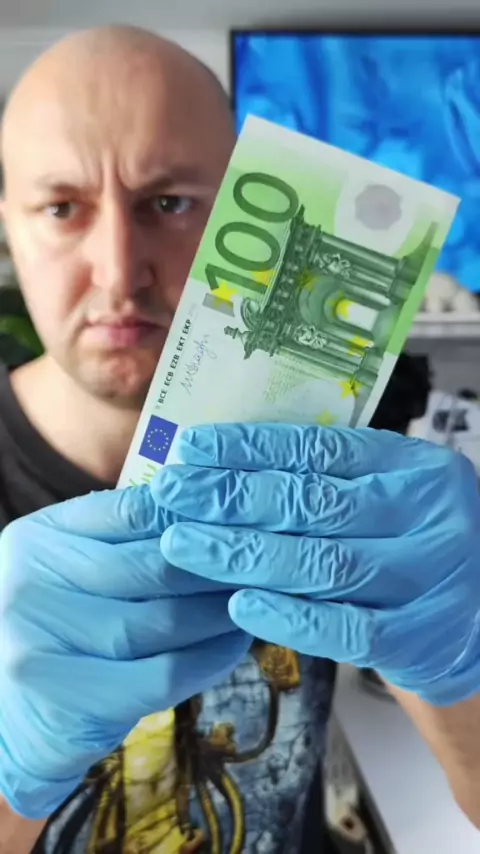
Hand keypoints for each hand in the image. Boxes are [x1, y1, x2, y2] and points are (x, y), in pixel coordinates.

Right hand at [0, 488, 249, 818]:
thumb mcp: (74, 568)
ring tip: (257, 602)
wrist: (9, 713)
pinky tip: (235, 646)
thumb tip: (216, 514)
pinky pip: (160, 674)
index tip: (243, 520)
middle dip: (217, 567)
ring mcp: (40, 642)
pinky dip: (209, 659)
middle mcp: (30, 582)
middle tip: (265, 563)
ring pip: (159, 620)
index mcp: (39, 537)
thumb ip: (125, 542)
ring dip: (220, 614)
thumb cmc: (60, 627)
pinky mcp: (65, 696)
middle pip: (151, 565)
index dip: (196, 515)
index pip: (132, 511)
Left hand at [158, 423, 479, 706]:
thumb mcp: (384, 494)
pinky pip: (345, 629)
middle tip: (170, 496)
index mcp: (414, 466)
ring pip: (324, 564)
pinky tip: (237, 604)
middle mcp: (430, 514)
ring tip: (182, 546)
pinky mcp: (418, 638)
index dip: (250, 448)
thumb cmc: (408, 543)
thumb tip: (219, 466)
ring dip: (244, 555)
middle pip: (315, 503)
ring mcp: (428, 578)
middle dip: (232, 499)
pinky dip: (288, 617)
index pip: (321, 449)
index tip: (191, 449)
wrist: (475, 618)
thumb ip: (325, 480)